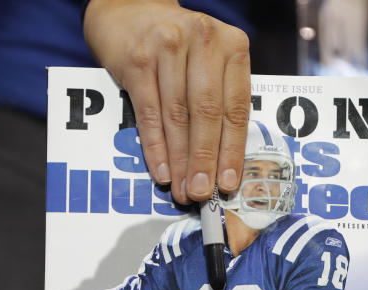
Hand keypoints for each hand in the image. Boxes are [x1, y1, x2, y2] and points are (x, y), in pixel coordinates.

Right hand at [84, 0, 250, 203]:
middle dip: (204, 160)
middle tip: (202, 193)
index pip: (235, 108)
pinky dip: (155, 146)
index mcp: (232, 46)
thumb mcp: (210, 62)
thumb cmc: (179, 47)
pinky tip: (161, 170)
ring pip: (177, 116)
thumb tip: (223, 163)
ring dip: (180, 160)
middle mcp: (203, 42)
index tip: (228, 183)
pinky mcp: (138, 60)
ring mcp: (168, 48)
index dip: (232, 150)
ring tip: (181, 189)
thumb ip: (221, 100)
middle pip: (207, 114)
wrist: (131, 10)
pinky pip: (148, 112)